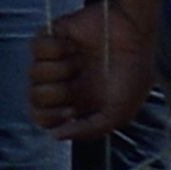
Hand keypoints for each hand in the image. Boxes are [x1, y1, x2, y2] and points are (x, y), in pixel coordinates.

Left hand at [27, 0, 158, 142]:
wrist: (136, 34)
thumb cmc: (135, 70)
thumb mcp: (120, 112)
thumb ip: (90, 130)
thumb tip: (58, 135)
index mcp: (77, 101)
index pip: (43, 117)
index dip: (51, 117)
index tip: (70, 109)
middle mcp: (64, 81)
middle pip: (34, 97)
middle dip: (54, 93)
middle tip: (74, 84)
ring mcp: (57, 59)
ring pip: (33, 73)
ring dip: (58, 69)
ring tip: (78, 62)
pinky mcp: (54, 36)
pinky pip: (36, 47)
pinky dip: (53, 48)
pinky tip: (71, 46)